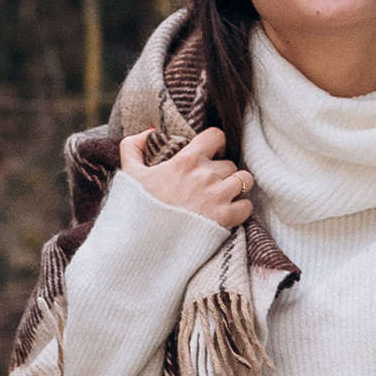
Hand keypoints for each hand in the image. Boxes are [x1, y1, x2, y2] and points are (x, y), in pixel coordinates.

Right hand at [121, 123, 253, 230]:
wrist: (144, 243)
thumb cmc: (137, 209)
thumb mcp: (128, 174)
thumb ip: (133, 146)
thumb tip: (151, 131)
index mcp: (186, 161)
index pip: (216, 136)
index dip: (216, 143)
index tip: (210, 154)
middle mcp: (205, 175)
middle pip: (230, 163)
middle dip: (222, 171)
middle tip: (209, 183)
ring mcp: (217, 197)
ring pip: (244, 180)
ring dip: (235, 187)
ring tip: (222, 196)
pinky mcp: (225, 218)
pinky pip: (247, 205)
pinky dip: (241, 208)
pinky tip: (227, 212)